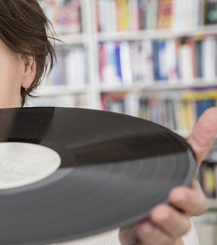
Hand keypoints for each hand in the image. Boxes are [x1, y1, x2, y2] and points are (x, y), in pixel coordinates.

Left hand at [119, 107, 216, 244]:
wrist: (141, 215)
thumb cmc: (163, 187)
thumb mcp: (176, 164)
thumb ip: (196, 143)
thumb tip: (214, 112)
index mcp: (185, 198)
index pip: (194, 201)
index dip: (187, 198)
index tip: (175, 193)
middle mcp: (177, 218)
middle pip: (180, 223)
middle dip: (172, 217)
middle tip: (158, 210)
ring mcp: (163, 234)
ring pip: (166, 238)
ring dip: (156, 232)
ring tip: (144, 224)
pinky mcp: (147, 244)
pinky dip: (144, 241)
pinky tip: (135, 232)